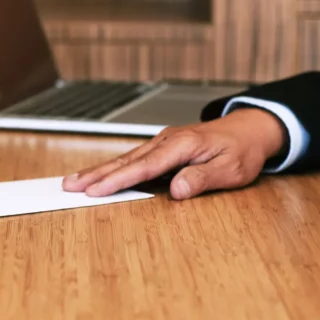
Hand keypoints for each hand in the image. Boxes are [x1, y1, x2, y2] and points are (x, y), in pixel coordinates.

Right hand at [62, 108, 286, 199]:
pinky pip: (132, 158)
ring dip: (98, 170)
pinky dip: (113, 167)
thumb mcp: (231, 169)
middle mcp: (166, 141)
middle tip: (69, 185)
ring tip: (74, 181)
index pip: (143, 167)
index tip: (94, 190)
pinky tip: (99, 174)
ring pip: (124, 158)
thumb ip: (202, 178)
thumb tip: (176, 190)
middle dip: (95, 174)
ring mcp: (162, 142)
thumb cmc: (242, 150)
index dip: (117, 180)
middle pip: (125, 161)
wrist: (250, 129)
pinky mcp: (161, 147)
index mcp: (181, 146)